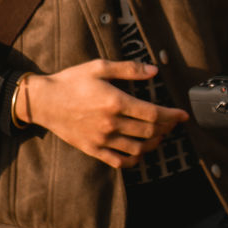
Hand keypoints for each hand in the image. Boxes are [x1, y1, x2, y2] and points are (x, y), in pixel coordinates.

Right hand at [17, 58, 189, 168]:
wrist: (44, 100)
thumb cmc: (72, 80)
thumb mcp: (99, 67)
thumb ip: (129, 69)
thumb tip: (154, 71)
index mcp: (115, 102)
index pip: (153, 113)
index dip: (171, 116)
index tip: (182, 115)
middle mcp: (111, 124)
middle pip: (149, 131)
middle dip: (166, 128)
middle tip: (173, 123)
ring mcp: (102, 139)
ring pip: (138, 149)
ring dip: (154, 144)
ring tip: (160, 136)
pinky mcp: (93, 149)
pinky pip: (119, 161)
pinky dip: (134, 159)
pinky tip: (140, 153)